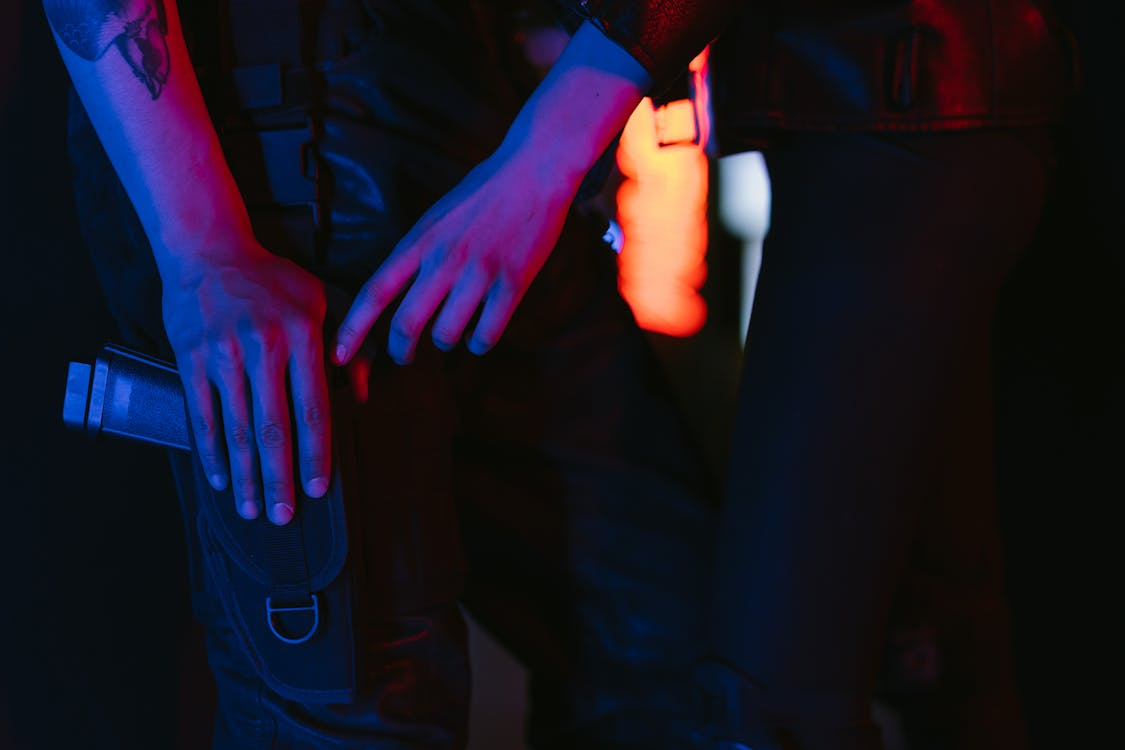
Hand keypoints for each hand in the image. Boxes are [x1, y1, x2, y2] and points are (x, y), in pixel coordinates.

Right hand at [162, 235, 330, 524]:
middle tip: (286, 517)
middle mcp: (262, 348)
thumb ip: (348, 347)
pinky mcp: (190, 359)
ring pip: (237, 429)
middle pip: (274, 428)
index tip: (320, 489)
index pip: (314, 408)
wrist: (208, 249)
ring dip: (244, 476)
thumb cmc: (273, 280)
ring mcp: (222, 355)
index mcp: (301, 336)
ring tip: (252, 510)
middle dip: (280, 478)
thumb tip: (364, 396)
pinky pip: (202, 415)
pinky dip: (210, 451)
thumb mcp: (322, 300)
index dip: (317, 453)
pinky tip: (219, 479)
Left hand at [332, 148, 576, 365]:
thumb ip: (418, 253)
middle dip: (400, 350)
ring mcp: (479, 272)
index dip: (353, 328)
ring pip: (446, 334)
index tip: (339, 354)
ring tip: (449, 336)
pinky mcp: (512, 282)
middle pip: (406, 323)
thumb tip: (400, 293)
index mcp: (420, 240)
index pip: (375, 291)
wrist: (532, 171)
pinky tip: (478, 336)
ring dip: (444, 343)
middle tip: (403, 356)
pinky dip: (478, 344)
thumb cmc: (483, 192)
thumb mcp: (437, 217)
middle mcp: (444, 259)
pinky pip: (487, 333)